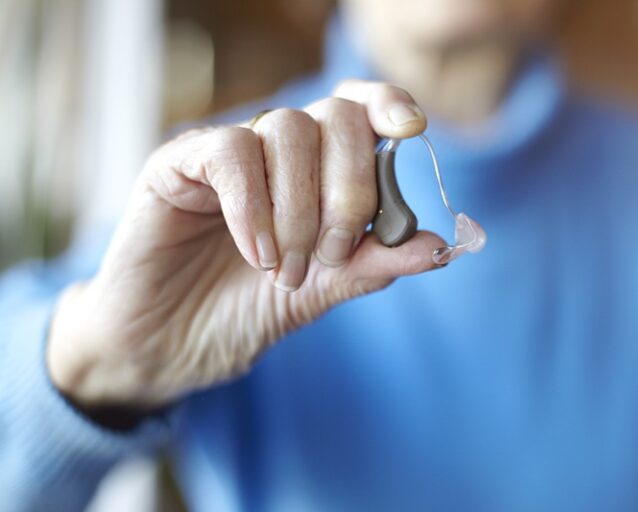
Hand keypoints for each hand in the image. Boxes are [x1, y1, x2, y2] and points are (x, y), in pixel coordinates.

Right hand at [47, 80, 444, 409]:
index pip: (360, 109)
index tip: (412, 130)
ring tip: (285, 270)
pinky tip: (257, 254)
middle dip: (348, 191)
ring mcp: (227, 153)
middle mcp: (276, 152)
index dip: (388, 107)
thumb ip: (373, 263)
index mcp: (316, 170)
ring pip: (286, 130)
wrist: (170, 347)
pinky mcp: (177, 164)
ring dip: (298, 210)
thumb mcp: (322, 290)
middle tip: (328, 254)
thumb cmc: (245, 311)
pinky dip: (254, 206)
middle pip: (335, 118)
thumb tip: (438, 245)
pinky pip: (230, 153)